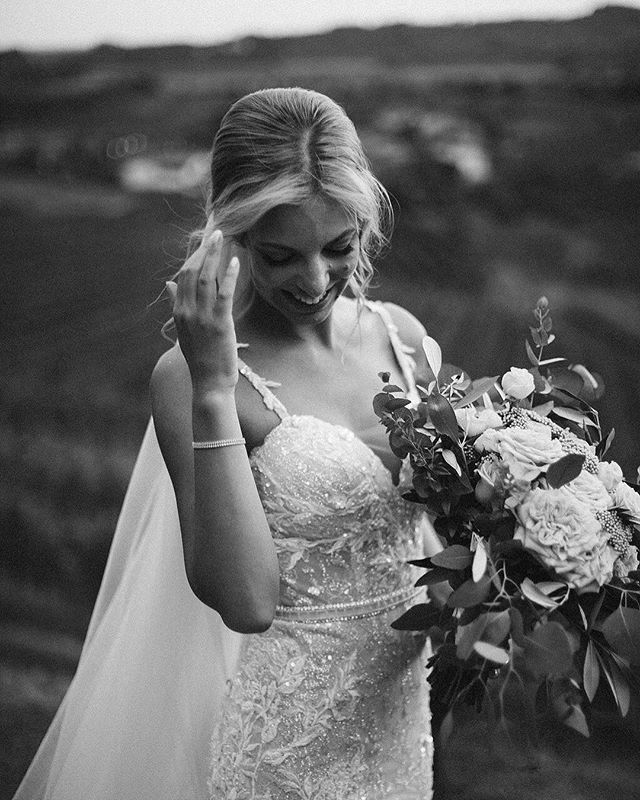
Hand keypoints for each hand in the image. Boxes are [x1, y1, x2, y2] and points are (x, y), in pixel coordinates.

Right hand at [166, 225, 240, 397]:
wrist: (209, 383)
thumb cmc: (200, 357)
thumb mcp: (184, 329)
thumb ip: (176, 304)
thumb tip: (169, 284)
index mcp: (179, 311)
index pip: (184, 275)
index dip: (194, 255)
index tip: (205, 242)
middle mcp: (188, 311)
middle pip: (193, 272)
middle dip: (204, 249)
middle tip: (216, 232)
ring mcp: (203, 317)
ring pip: (207, 279)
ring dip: (215, 256)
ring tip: (224, 238)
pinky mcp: (220, 324)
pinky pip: (223, 294)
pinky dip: (229, 276)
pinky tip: (235, 262)